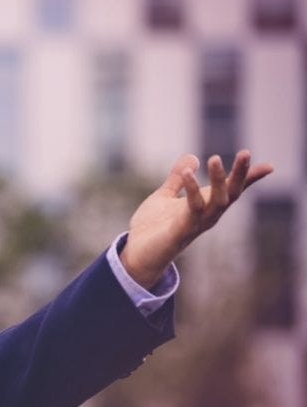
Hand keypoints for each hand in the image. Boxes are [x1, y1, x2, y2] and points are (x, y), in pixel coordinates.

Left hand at [120, 150, 273, 288]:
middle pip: (231, 194)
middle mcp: (206, 216)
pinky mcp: (181, 231)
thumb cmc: (153, 228)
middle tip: (246, 152)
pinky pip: (192, 209)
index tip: (269, 166)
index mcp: (205, 206)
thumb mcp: (165, 196)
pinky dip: (192, 190)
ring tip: (215, 158)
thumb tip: (192, 156)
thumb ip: (178, 178)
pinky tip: (189, 173)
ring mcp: (196, 224)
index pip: (231, 190)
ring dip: (218, 180)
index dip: (248, 178)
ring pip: (218, 202)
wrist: (137, 254)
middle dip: (240, 174)